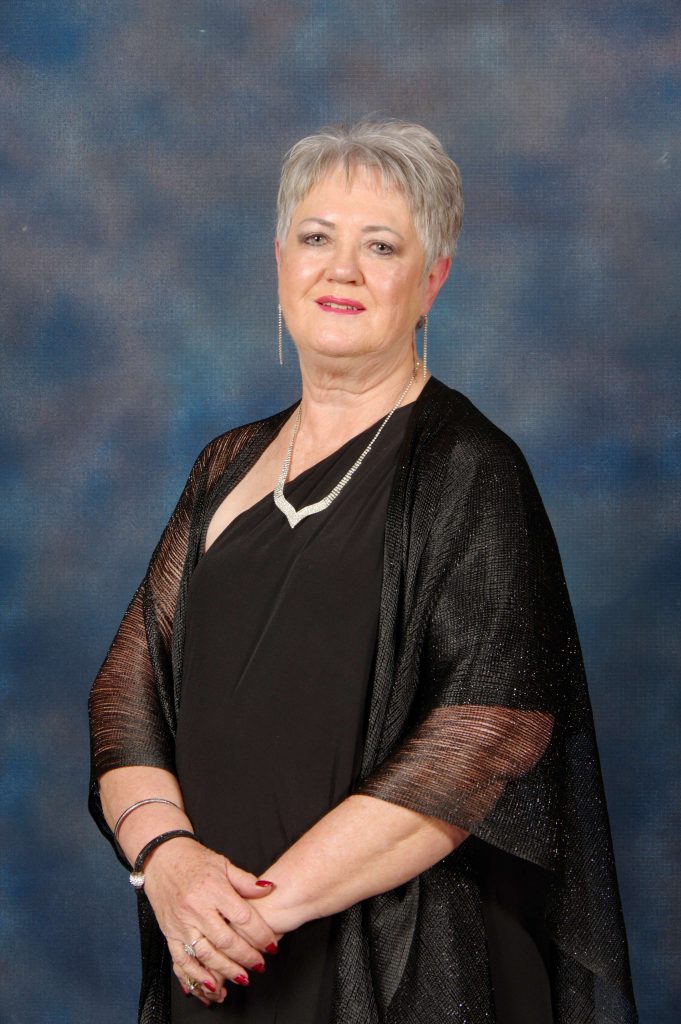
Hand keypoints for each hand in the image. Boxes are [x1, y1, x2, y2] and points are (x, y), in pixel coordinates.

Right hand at [142, 837, 279, 1004]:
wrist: (161, 858)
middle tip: (260, 965)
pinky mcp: (170, 934)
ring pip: (205, 954)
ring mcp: (181, 923)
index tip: (271, 945)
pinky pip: (182, 960)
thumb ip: (245, 880)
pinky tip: (209, 985)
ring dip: (225, 970)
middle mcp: (196, 909)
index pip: (242, 917)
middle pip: (225, 940)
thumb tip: (268, 888)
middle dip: (246, 956)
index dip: (260, 934)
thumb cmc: (193, 859)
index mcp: (213, 890)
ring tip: (242, 978)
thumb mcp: (223, 863)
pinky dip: (195, 975)